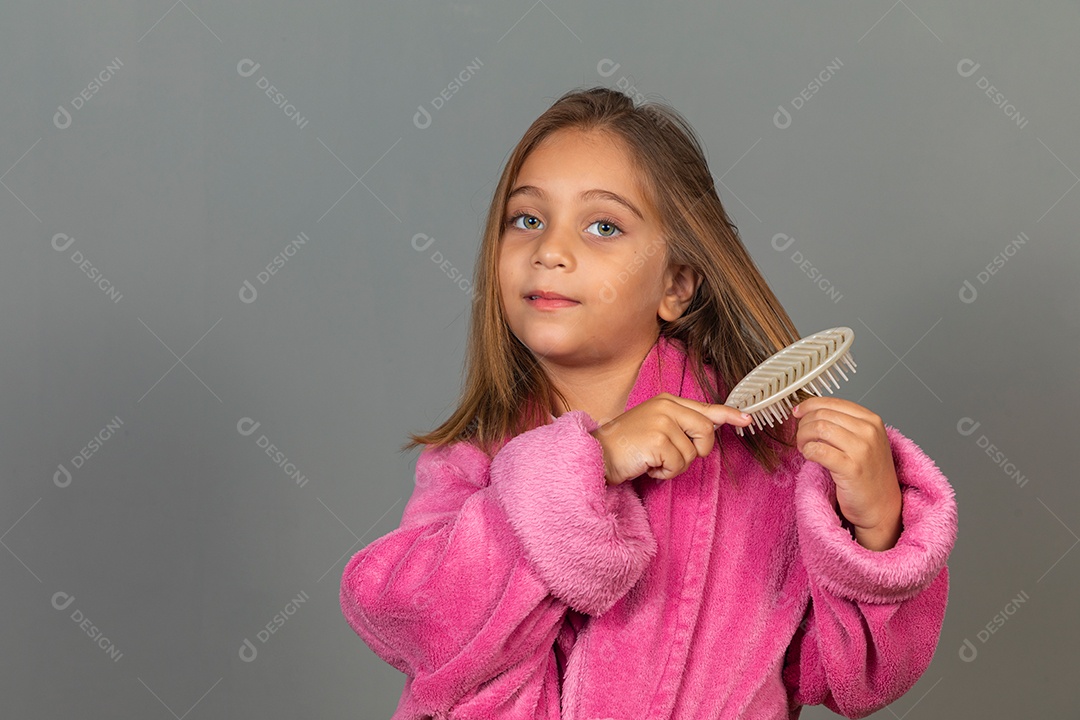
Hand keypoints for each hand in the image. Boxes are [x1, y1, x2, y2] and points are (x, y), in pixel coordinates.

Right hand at [589, 392, 752, 485]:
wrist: (597, 454)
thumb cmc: (625, 445)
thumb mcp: (654, 427)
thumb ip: (680, 424)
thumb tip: (712, 426)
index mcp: (666, 401)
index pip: (705, 407)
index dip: (728, 414)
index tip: (746, 419)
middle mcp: (666, 407)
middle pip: (706, 432)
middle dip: (697, 451)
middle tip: (674, 457)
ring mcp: (662, 422)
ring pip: (692, 453)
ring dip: (675, 466)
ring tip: (652, 460)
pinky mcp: (658, 440)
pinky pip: (678, 465)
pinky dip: (664, 473)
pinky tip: (647, 466)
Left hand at [791, 397, 902, 550]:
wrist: (881, 505)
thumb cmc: (867, 473)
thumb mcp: (862, 441)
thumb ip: (842, 424)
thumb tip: (808, 410)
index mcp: (871, 420)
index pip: (832, 402)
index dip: (809, 405)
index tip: (798, 412)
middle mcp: (869, 431)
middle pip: (822, 415)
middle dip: (804, 424)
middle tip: (801, 437)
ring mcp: (862, 449)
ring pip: (818, 429)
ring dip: (803, 437)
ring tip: (804, 447)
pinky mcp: (851, 468)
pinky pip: (818, 450)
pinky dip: (807, 451)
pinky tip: (809, 456)